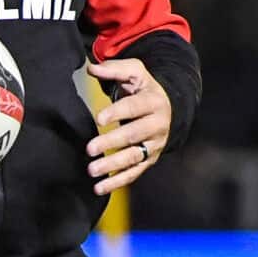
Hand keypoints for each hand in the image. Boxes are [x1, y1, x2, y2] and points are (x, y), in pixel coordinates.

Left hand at [86, 58, 170, 194]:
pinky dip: (117, 181)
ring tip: (92, 169)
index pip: (134, 107)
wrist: (167, 107)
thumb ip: (113, 69)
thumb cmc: (143, 88)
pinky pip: (134, 173)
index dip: (117, 112)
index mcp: (153, 101)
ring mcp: (154, 145)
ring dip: (113, 165)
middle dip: (112, 142)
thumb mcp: (134, 72)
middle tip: (90, 148)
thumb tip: (91, 68)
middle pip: (134, 134)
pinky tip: (99, 187)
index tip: (99, 119)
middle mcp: (157, 125)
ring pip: (134, 157)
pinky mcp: (149, 160)